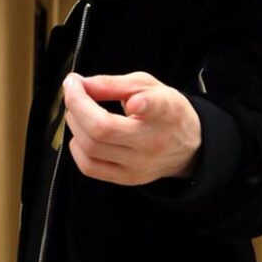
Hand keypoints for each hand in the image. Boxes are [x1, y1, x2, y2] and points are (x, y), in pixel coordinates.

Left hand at [62, 72, 201, 185]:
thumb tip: (79, 84)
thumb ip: (113, 83)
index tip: (133, 101)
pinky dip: (77, 146)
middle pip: (104, 129)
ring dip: (74, 123)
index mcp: (166, 111)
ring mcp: (139, 164)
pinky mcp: (127, 178)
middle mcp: (153, 141)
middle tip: (74, 89)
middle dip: (77, 105)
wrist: (187, 148)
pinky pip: (89, 167)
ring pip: (91, 147)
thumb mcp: (147, 85)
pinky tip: (82, 133)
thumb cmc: (165, 111)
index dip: (144, 104)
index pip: (157, 108)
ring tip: (77, 109)